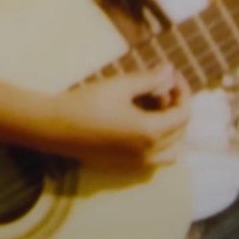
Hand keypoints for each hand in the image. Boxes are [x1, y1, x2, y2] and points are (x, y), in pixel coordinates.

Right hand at [45, 66, 190, 170]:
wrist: (55, 127)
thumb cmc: (88, 102)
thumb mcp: (121, 86)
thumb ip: (150, 79)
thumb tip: (171, 71)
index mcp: (150, 133)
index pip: (183, 114)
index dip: (183, 92)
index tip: (173, 75)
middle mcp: (148, 154)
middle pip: (180, 131)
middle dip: (177, 106)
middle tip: (162, 86)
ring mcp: (136, 164)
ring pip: (171, 150)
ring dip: (171, 128)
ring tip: (155, 107)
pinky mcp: (124, 167)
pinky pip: (155, 159)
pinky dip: (160, 143)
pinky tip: (142, 123)